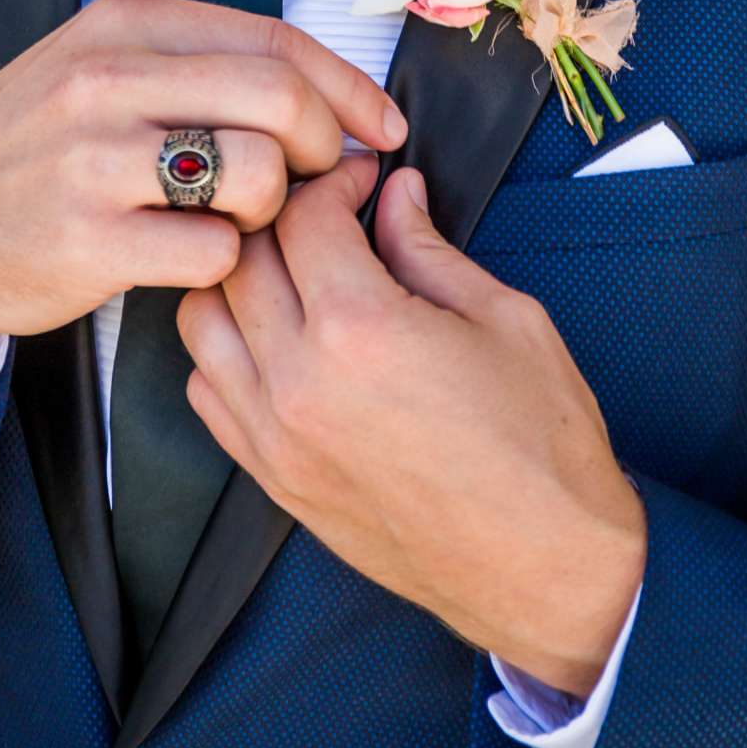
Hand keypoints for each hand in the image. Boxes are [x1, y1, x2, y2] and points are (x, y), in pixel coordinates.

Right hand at [0, 0, 407, 404]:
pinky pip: (215, 252)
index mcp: (121, 25)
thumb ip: (192, 66)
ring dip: (273, 210)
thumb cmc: (25, 154)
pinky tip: (192, 262)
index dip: (347, 86)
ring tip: (238, 222)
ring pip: (257, 172)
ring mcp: (94, 160)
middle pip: (280, 97)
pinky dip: (225, 264)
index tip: (382, 127)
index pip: (274, 38)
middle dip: (324, 146)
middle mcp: (107, 79)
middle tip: (318, 182)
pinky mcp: (88, 241)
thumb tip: (321, 95)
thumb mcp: (91, 72)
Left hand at [176, 158, 647, 697]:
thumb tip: (394, 199)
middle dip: (281, 216)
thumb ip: (429, 250)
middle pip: (240, 259)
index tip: (362, 177)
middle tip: (327, 211)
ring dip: (238, 279)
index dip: (333, 179)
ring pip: (201, 322)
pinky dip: (225, 349)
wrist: (545, 569)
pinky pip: (208, 391)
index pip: (302, 217)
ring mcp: (276, 438)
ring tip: (295, 271)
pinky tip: (278, 338)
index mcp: (361, 330)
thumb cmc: (542, 447)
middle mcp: (298, 382)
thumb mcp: (504, 318)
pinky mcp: (273, 479)